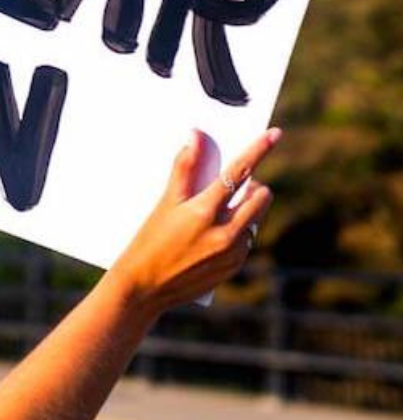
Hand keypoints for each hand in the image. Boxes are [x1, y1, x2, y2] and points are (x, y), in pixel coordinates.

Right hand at [108, 127, 279, 315]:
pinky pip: (246, 239)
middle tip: (237, 183)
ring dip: (246, 207)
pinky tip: (215, 232)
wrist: (146, 286)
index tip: (274, 134)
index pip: (239, 172)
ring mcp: (233, 252)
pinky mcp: (234, 267)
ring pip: (255, 218)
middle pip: (258, 196)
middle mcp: (225, 232)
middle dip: (253, 185)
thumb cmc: (151, 239)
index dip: (258, 150)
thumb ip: (184, 168)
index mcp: (206, 211)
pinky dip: (238, 229)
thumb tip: (195, 137)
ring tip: (221, 208)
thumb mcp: (165, 201)